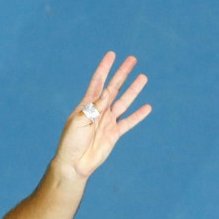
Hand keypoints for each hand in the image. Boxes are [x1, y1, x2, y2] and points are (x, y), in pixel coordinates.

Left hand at [53, 52, 150, 178]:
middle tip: (132, 59)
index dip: (104, 68)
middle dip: (122, 73)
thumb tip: (106, 92)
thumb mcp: (80, 122)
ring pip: (124, 102)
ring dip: (133, 90)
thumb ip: (94, 108)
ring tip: (143, 77)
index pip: (98, 82)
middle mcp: (99, 111)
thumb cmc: (71, 142)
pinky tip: (147, 107)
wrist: (74, 164)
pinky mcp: (114, 134)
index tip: (112, 55)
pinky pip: (128, 122)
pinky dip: (138, 115)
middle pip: (113, 88)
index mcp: (87, 105)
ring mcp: (108, 121)